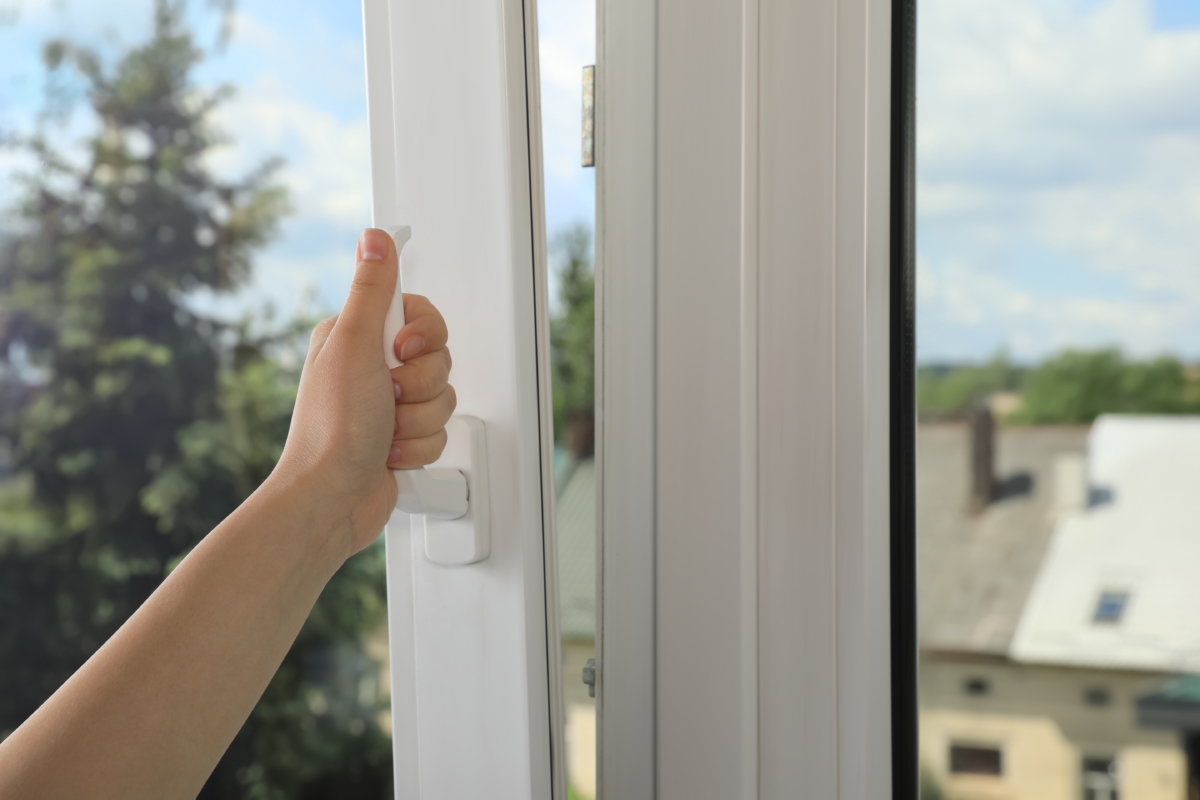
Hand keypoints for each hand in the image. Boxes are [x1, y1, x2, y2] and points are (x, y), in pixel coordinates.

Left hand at [275, 228, 454, 558]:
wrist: (331, 498)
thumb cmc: (332, 428)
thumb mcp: (354, 346)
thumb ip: (372, 291)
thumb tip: (375, 237)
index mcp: (356, 337)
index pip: (419, 314)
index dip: (423, 335)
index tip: (404, 349)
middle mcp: (372, 367)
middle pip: (438, 357)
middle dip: (422, 384)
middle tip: (390, 395)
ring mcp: (389, 405)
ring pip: (443, 397)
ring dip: (419, 420)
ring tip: (386, 431)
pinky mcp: (403, 438)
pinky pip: (439, 431)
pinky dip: (418, 447)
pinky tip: (389, 453)